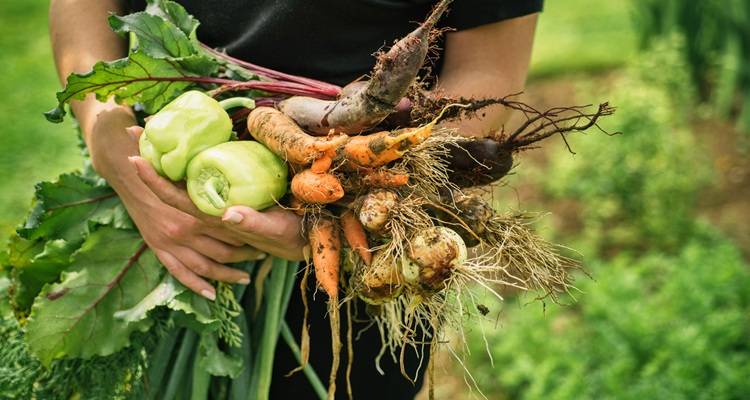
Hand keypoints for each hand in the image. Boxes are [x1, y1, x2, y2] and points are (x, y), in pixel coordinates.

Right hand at [84, 109, 259, 300]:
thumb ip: (217, 177)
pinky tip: (212, 293)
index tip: (267, 240)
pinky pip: (181, 273)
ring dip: (228, 273)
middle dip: (246, 253)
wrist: (128, 164)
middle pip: (225, 249)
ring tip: (246, 276)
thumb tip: (248, 176)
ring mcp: (171, 242)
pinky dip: (197, 285)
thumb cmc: (170, 160)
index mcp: (197, 208)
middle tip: (264, 253)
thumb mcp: (196, 165)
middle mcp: (184, 228)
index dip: (250, 235)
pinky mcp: (159, 249)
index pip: (231, 228)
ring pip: (207, 265)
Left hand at [126, 127, 305, 260]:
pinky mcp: (230, 196)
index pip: (177, 198)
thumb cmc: (288, 236)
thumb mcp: (273, 231)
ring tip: (150, 133)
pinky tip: (183, 147)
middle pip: (172, 184)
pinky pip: (202, 178)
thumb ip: (252, 223)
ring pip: (183, 180)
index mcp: (214, 218)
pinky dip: (188, 162)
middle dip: (152, 158)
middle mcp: (210, 209)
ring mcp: (218, 202)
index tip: (134, 158)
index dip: (154, 180)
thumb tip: (228, 212)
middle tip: (133, 131)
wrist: (301, 240)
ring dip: (165, 158)